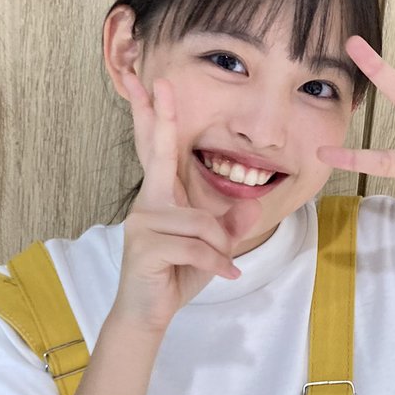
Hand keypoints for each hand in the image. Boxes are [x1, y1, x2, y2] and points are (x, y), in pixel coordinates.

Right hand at [115, 70, 260, 328]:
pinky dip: (216, 263)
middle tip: (159, 80)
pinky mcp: (145, 246)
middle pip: (158, 152)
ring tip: (218, 264)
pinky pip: (197, 246)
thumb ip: (230, 226)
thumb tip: (251, 204)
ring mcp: (143, 222)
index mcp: (162, 196)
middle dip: (159, 115)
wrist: (149, 314)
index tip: (154, 83)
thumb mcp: (213, 248)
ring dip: (219, 247)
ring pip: (202, 221)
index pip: (160, 150)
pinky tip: (225, 275)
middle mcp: (148, 202)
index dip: (157, 116)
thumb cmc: (177, 275)